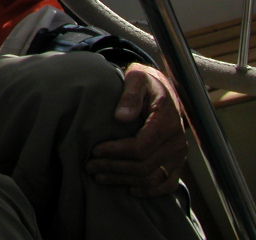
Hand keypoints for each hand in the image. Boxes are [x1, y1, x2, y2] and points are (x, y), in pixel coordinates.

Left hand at [87, 63, 187, 196]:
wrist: (163, 89)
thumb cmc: (145, 83)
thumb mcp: (136, 78)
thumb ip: (130, 94)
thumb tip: (121, 116)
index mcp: (166, 121)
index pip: (141, 147)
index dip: (116, 152)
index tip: (95, 150)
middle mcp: (176, 142)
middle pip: (144, 166)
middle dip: (114, 168)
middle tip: (90, 166)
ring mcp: (179, 155)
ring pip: (152, 178)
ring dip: (124, 180)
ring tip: (99, 176)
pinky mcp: (178, 162)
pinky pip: (168, 184)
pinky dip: (150, 191)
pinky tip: (130, 190)